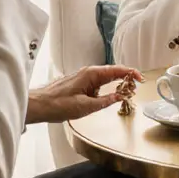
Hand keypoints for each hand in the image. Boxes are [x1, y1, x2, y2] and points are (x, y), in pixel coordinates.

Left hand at [26, 65, 144, 123]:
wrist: (38, 105)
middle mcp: (88, 73)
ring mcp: (83, 78)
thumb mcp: (85, 107)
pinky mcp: (80, 84)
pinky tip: (108, 97)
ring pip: (105, 79)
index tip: (140, 78)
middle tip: (136, 86)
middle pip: (112, 72)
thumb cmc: (57, 104)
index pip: (116, 70)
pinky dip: (106, 89)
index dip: (130, 73)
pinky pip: (97, 85)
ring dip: (116, 85)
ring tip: (126, 93)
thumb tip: (120, 97)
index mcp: (91, 74)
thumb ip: (104, 101)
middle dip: (126, 78)